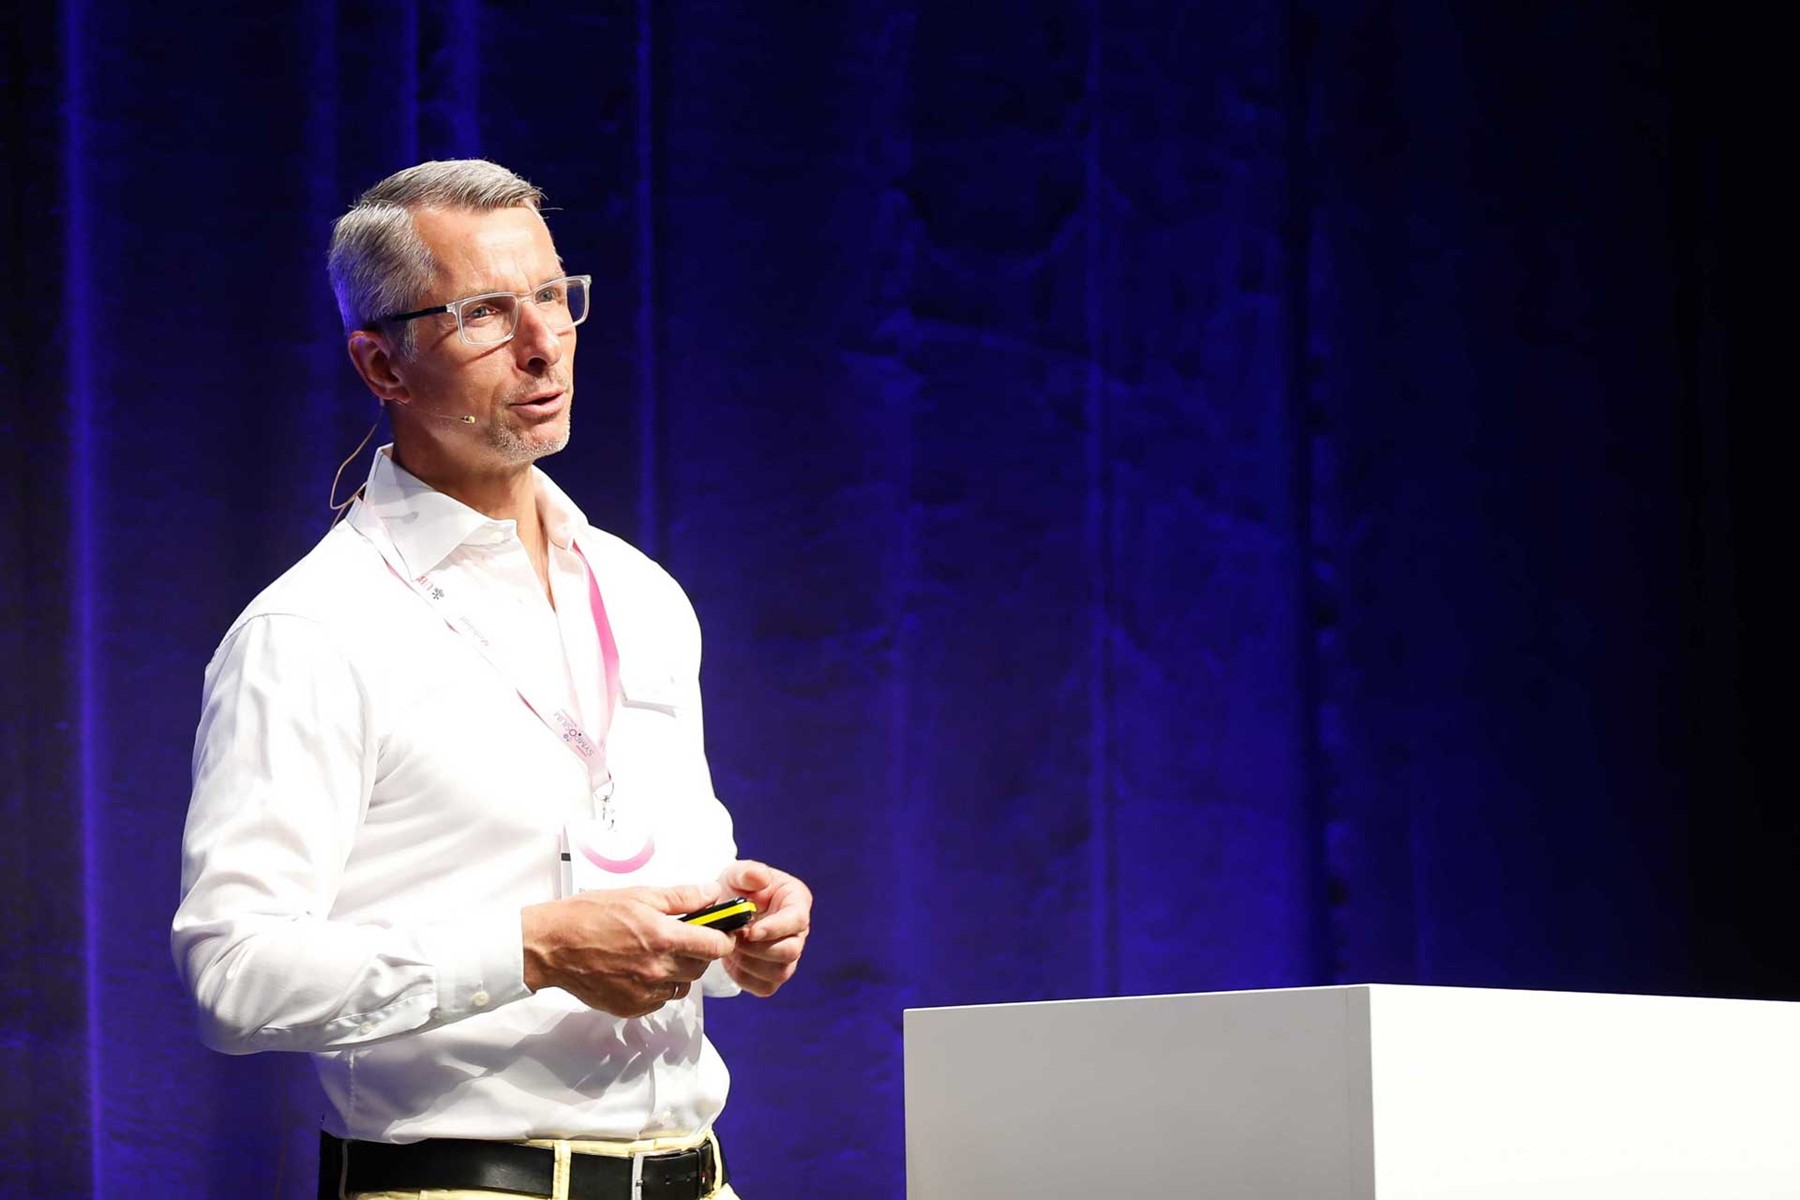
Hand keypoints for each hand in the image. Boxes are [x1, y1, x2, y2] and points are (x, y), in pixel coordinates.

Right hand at [521, 882, 735, 1017]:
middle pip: (700, 968)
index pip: (716, 947)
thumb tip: (712, 894)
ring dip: (678, 973)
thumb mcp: (639, 896)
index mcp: (664, 938)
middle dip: (698, 953)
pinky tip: (639, 970)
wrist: (551, 946)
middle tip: (681, 938)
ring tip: (657, 954)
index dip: (723, 938)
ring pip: (681, 987)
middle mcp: (658, 970)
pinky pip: (659, 1001)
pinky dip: (657, 988)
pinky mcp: (631, 1008)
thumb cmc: (590, 915)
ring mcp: (645, 993)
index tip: (720, 933)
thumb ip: (681, 898)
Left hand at [718, 860, 811, 996]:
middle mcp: (798, 931)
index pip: (797, 920)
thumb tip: (760, 879)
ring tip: (730, 946)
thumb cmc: (736, 888)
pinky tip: (732, 960)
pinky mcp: (773, 975)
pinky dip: (745, 978)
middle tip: (734, 938)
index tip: (750, 931)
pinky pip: (765, 987)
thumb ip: (748, 872)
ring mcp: (788, 956)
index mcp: (796, 901)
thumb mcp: (737, 873)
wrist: (724, 909)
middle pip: (791, 951)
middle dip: (759, 948)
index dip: (775, 928)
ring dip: (750, 963)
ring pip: (780, 972)